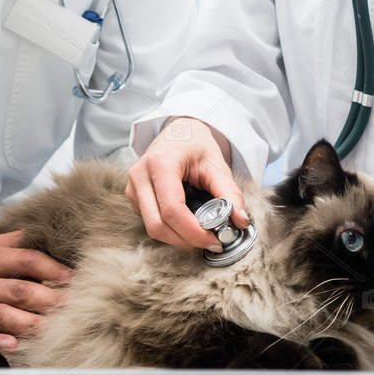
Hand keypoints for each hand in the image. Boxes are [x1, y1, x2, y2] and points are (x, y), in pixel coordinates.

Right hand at [0, 230, 72, 353]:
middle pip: (19, 289)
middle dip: (48, 298)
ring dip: (30, 322)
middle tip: (71, 304)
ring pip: (3, 314)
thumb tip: (38, 232)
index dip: (51, 268)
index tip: (71, 276)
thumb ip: (7, 240)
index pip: (24, 259)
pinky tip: (14, 343)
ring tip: (53, 327)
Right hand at [125, 116, 249, 250]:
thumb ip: (230, 193)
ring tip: (201, 233)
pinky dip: (170, 229)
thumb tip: (240, 221)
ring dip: (178, 237)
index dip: (193, 231)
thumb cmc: (196, 145)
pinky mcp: (133, 196)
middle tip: (210, 242)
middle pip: (157, 225)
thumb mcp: (217, 164)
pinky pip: (150, 222)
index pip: (172, 209)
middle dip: (185, 240)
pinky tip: (187, 222)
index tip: (215, 240)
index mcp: (160, 163)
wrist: (178, 131)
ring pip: (151, 228)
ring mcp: (133, 186)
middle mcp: (140, 175)